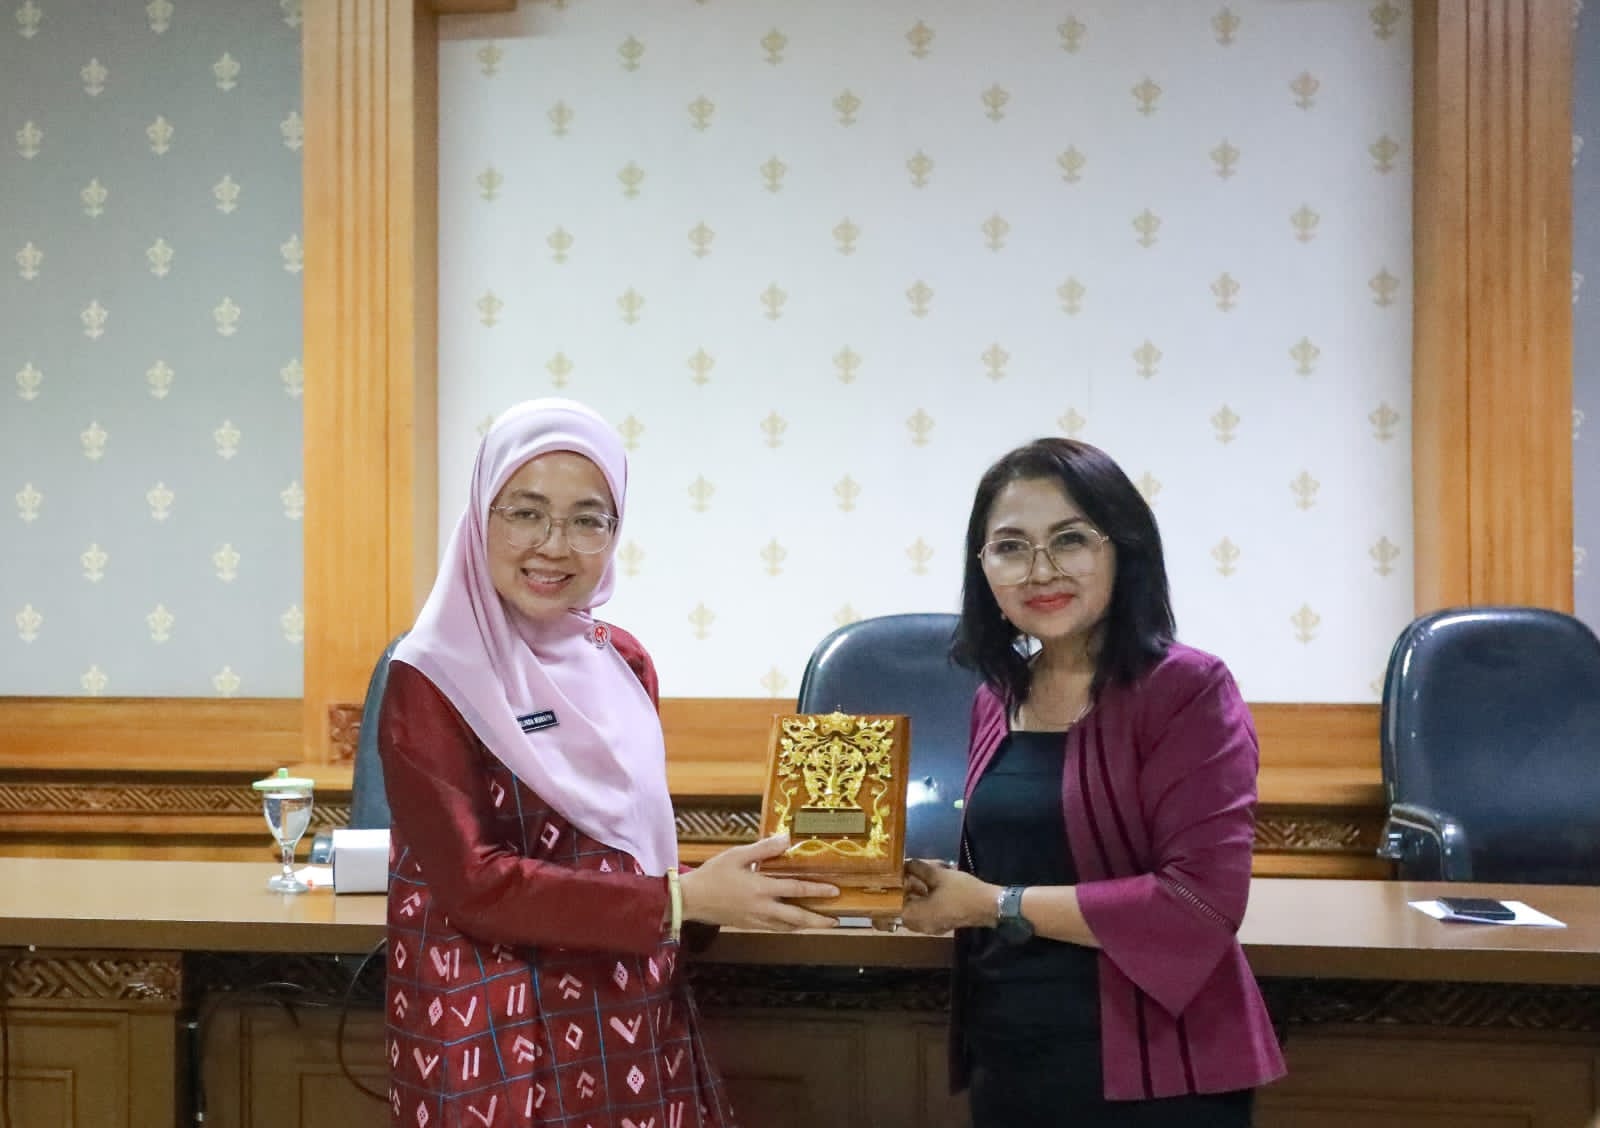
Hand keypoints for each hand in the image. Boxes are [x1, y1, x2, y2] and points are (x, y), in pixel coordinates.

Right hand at [679, 833, 840, 931]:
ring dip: (806, 926)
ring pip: (787, 927)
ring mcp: (756, 919)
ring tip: (820, 924)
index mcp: (761, 888)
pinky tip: (792, 925)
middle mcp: (762, 908)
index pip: (796, 890)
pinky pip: (774, 929)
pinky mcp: (748, 925)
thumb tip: (787, 839)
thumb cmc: (713, 874)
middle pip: (797, 917)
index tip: (835, 891)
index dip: (818, 891)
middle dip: (818, 920)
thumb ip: (764, 849)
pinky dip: (788, 928)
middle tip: (836, 920)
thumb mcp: (737, 855)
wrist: (690, 900)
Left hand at [899, 858, 996, 934]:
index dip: (891, 891)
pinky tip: (933, 882)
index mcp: (915, 916)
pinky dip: (926, 897)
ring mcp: (931, 926)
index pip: (891, 908)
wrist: (988, 905)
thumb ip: (918, 868)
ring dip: (917, 891)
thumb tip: (905, 862)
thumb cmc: (961, 891)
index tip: (893, 877)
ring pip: (916, 907)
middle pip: (903, 906)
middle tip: (911, 870)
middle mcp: (920, 925)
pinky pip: (926, 910)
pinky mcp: (941, 923)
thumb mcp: (938, 875)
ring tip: (925, 873)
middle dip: (906, 887)